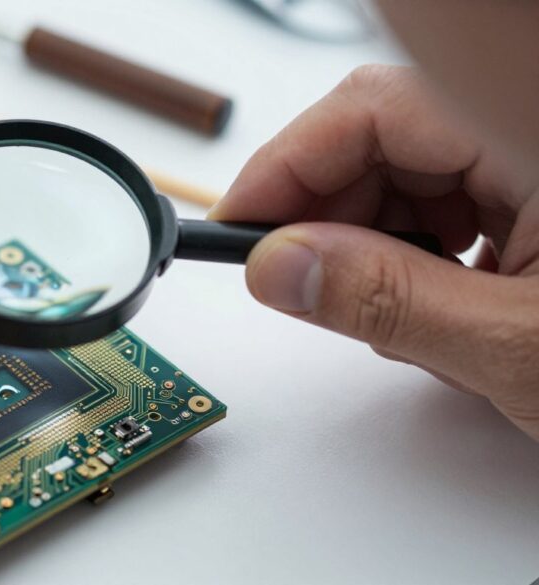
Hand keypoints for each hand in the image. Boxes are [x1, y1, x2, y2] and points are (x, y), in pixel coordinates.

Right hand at [210, 65, 538, 439]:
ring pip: (411, 166)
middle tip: (298, 284)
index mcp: (535, 134)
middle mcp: (533, 127)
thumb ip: (389, 302)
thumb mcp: (524, 348)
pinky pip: (452, 193)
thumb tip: (282, 268)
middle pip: (385, 133)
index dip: (287, 166)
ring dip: (376, 236)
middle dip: (331, 211)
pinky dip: (421, 245)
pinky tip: (442, 294)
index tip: (237, 227)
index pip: (372, 108)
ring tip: (396, 309)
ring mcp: (536, 158)